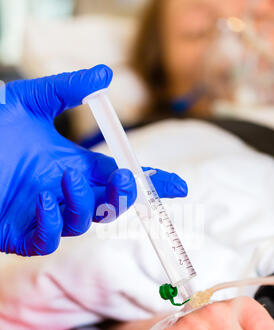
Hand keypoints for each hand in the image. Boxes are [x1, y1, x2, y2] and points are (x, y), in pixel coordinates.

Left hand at [0, 65, 187, 255]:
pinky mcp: (26, 235)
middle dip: (123, 195)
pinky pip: (49, 239)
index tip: (176, 186)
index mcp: (74, 166)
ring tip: (63, 178)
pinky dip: (50, 222)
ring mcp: (48, 216)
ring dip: (82, 202)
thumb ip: (66, 89)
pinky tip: (40, 200)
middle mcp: (66, 193)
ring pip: (84, 221)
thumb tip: (105, 75)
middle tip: (124, 180)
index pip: (120, 177)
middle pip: (110, 204)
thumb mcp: (28, 101)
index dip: (149, 183)